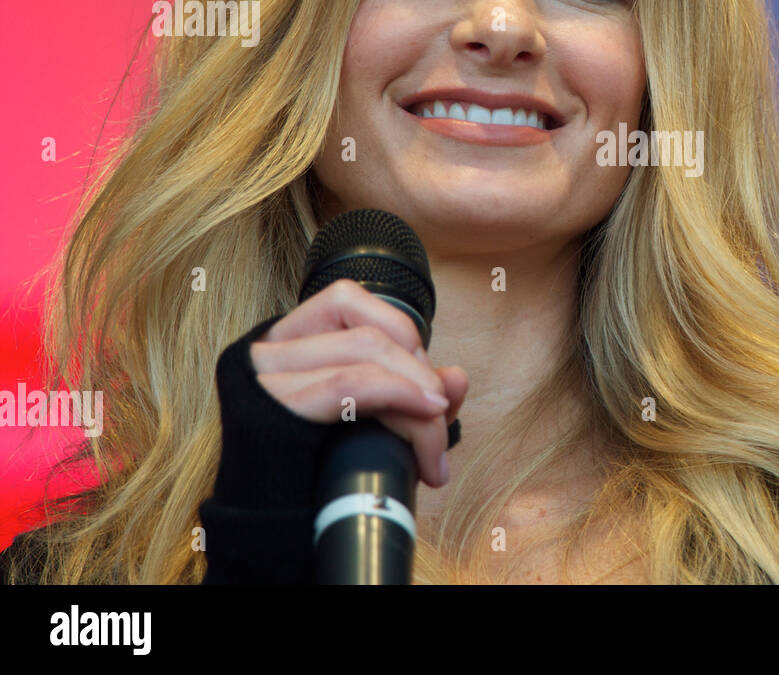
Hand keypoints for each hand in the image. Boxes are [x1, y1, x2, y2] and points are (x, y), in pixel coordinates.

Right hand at [248, 279, 467, 488]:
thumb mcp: (370, 426)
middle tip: (440, 422)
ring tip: (434, 445)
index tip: (425, 384)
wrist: (265, 538)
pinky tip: (425, 419)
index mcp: (283, 343)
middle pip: (368, 333)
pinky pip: (351, 384)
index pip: (348, 300)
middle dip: (421, 374)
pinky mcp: (272, 411)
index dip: (401, 333)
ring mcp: (263, 377)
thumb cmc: (315, 478)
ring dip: (418, 395)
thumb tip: (457, 377)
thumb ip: (413, 396)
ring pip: (366, 351)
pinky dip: (400, 396)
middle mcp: (266, 350)